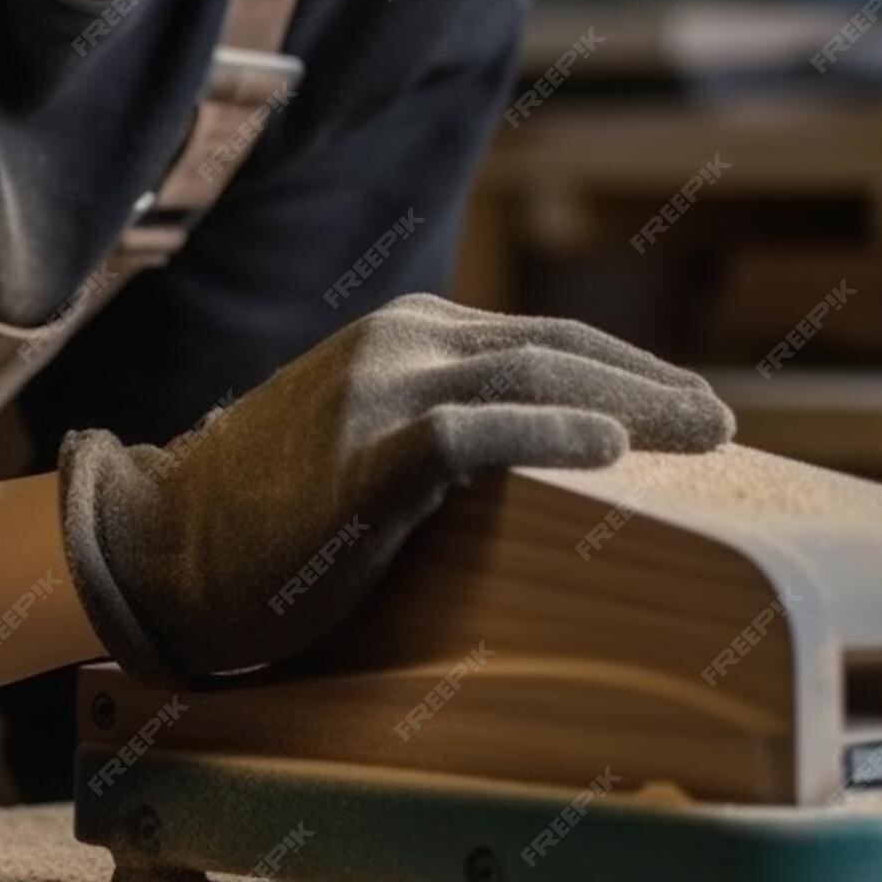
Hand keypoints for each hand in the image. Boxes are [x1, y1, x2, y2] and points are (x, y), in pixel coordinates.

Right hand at [56, 290, 733, 685]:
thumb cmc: (268, 514)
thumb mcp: (365, 441)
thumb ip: (441, 426)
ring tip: (704, 432)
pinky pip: (469, 433)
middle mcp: (397, 345)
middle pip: (552, 346)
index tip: (690, 405)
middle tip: (722, 421)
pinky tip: (607, 446)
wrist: (158, 545)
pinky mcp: (359, 457)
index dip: (625, 368)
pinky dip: (546, 431)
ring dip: (629, 401)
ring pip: (526, 374)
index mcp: (404, 337)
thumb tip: (546, 458)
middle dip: (648, 381)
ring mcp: (375, 394)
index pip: (541, 338)